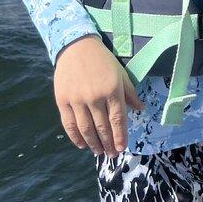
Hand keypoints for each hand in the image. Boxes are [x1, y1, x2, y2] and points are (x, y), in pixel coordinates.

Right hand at [54, 35, 143, 157]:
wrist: (76, 47)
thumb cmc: (102, 60)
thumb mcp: (120, 73)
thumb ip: (129, 93)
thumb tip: (140, 109)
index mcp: (112, 89)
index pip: (117, 118)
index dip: (120, 135)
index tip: (122, 148)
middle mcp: (95, 97)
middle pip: (102, 126)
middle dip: (108, 143)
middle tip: (112, 154)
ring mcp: (77, 100)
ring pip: (86, 128)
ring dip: (93, 143)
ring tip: (99, 152)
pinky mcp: (62, 101)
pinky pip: (69, 124)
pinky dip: (76, 137)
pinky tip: (82, 144)